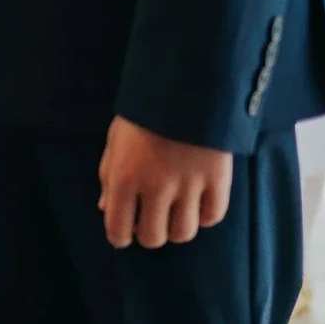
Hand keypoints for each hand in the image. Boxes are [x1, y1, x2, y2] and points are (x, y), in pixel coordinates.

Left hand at [97, 116, 233, 249]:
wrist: (186, 86)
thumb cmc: (143, 113)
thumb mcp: (115, 140)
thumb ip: (109, 176)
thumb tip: (106, 209)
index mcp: (124, 178)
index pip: (117, 229)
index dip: (119, 237)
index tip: (123, 233)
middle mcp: (155, 187)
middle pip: (153, 237)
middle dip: (148, 233)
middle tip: (150, 220)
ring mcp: (189, 186)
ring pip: (183, 233)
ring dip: (176, 228)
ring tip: (174, 212)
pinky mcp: (218, 180)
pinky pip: (212, 217)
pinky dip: (203, 216)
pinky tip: (197, 204)